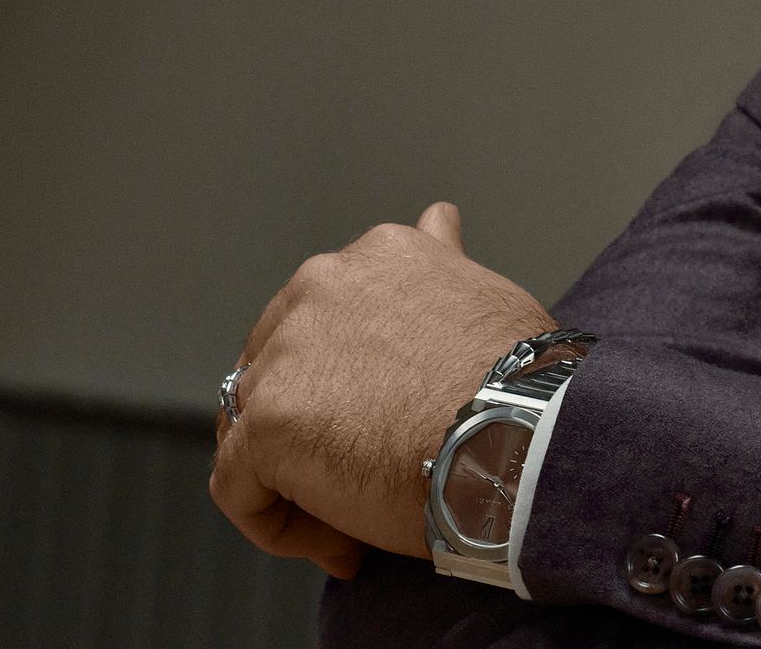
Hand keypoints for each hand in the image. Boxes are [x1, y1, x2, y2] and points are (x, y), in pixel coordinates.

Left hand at [210, 202, 555, 578]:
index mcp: (375, 255)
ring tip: (362, 515)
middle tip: (372, 469)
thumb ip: (441, 263)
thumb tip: (438, 218)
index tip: (392, 418)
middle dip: (312, 425)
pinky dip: (279, 524)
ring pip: (254, 429)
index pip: (327, 320)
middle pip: (279, 370)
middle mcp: (321, 285)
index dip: (350, 380)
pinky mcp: (266, 424)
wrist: (521, 437)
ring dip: (298, 477)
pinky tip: (342, 540)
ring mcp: (285, 354)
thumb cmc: (519, 383)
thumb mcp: (483, 292)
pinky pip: (239, 488)